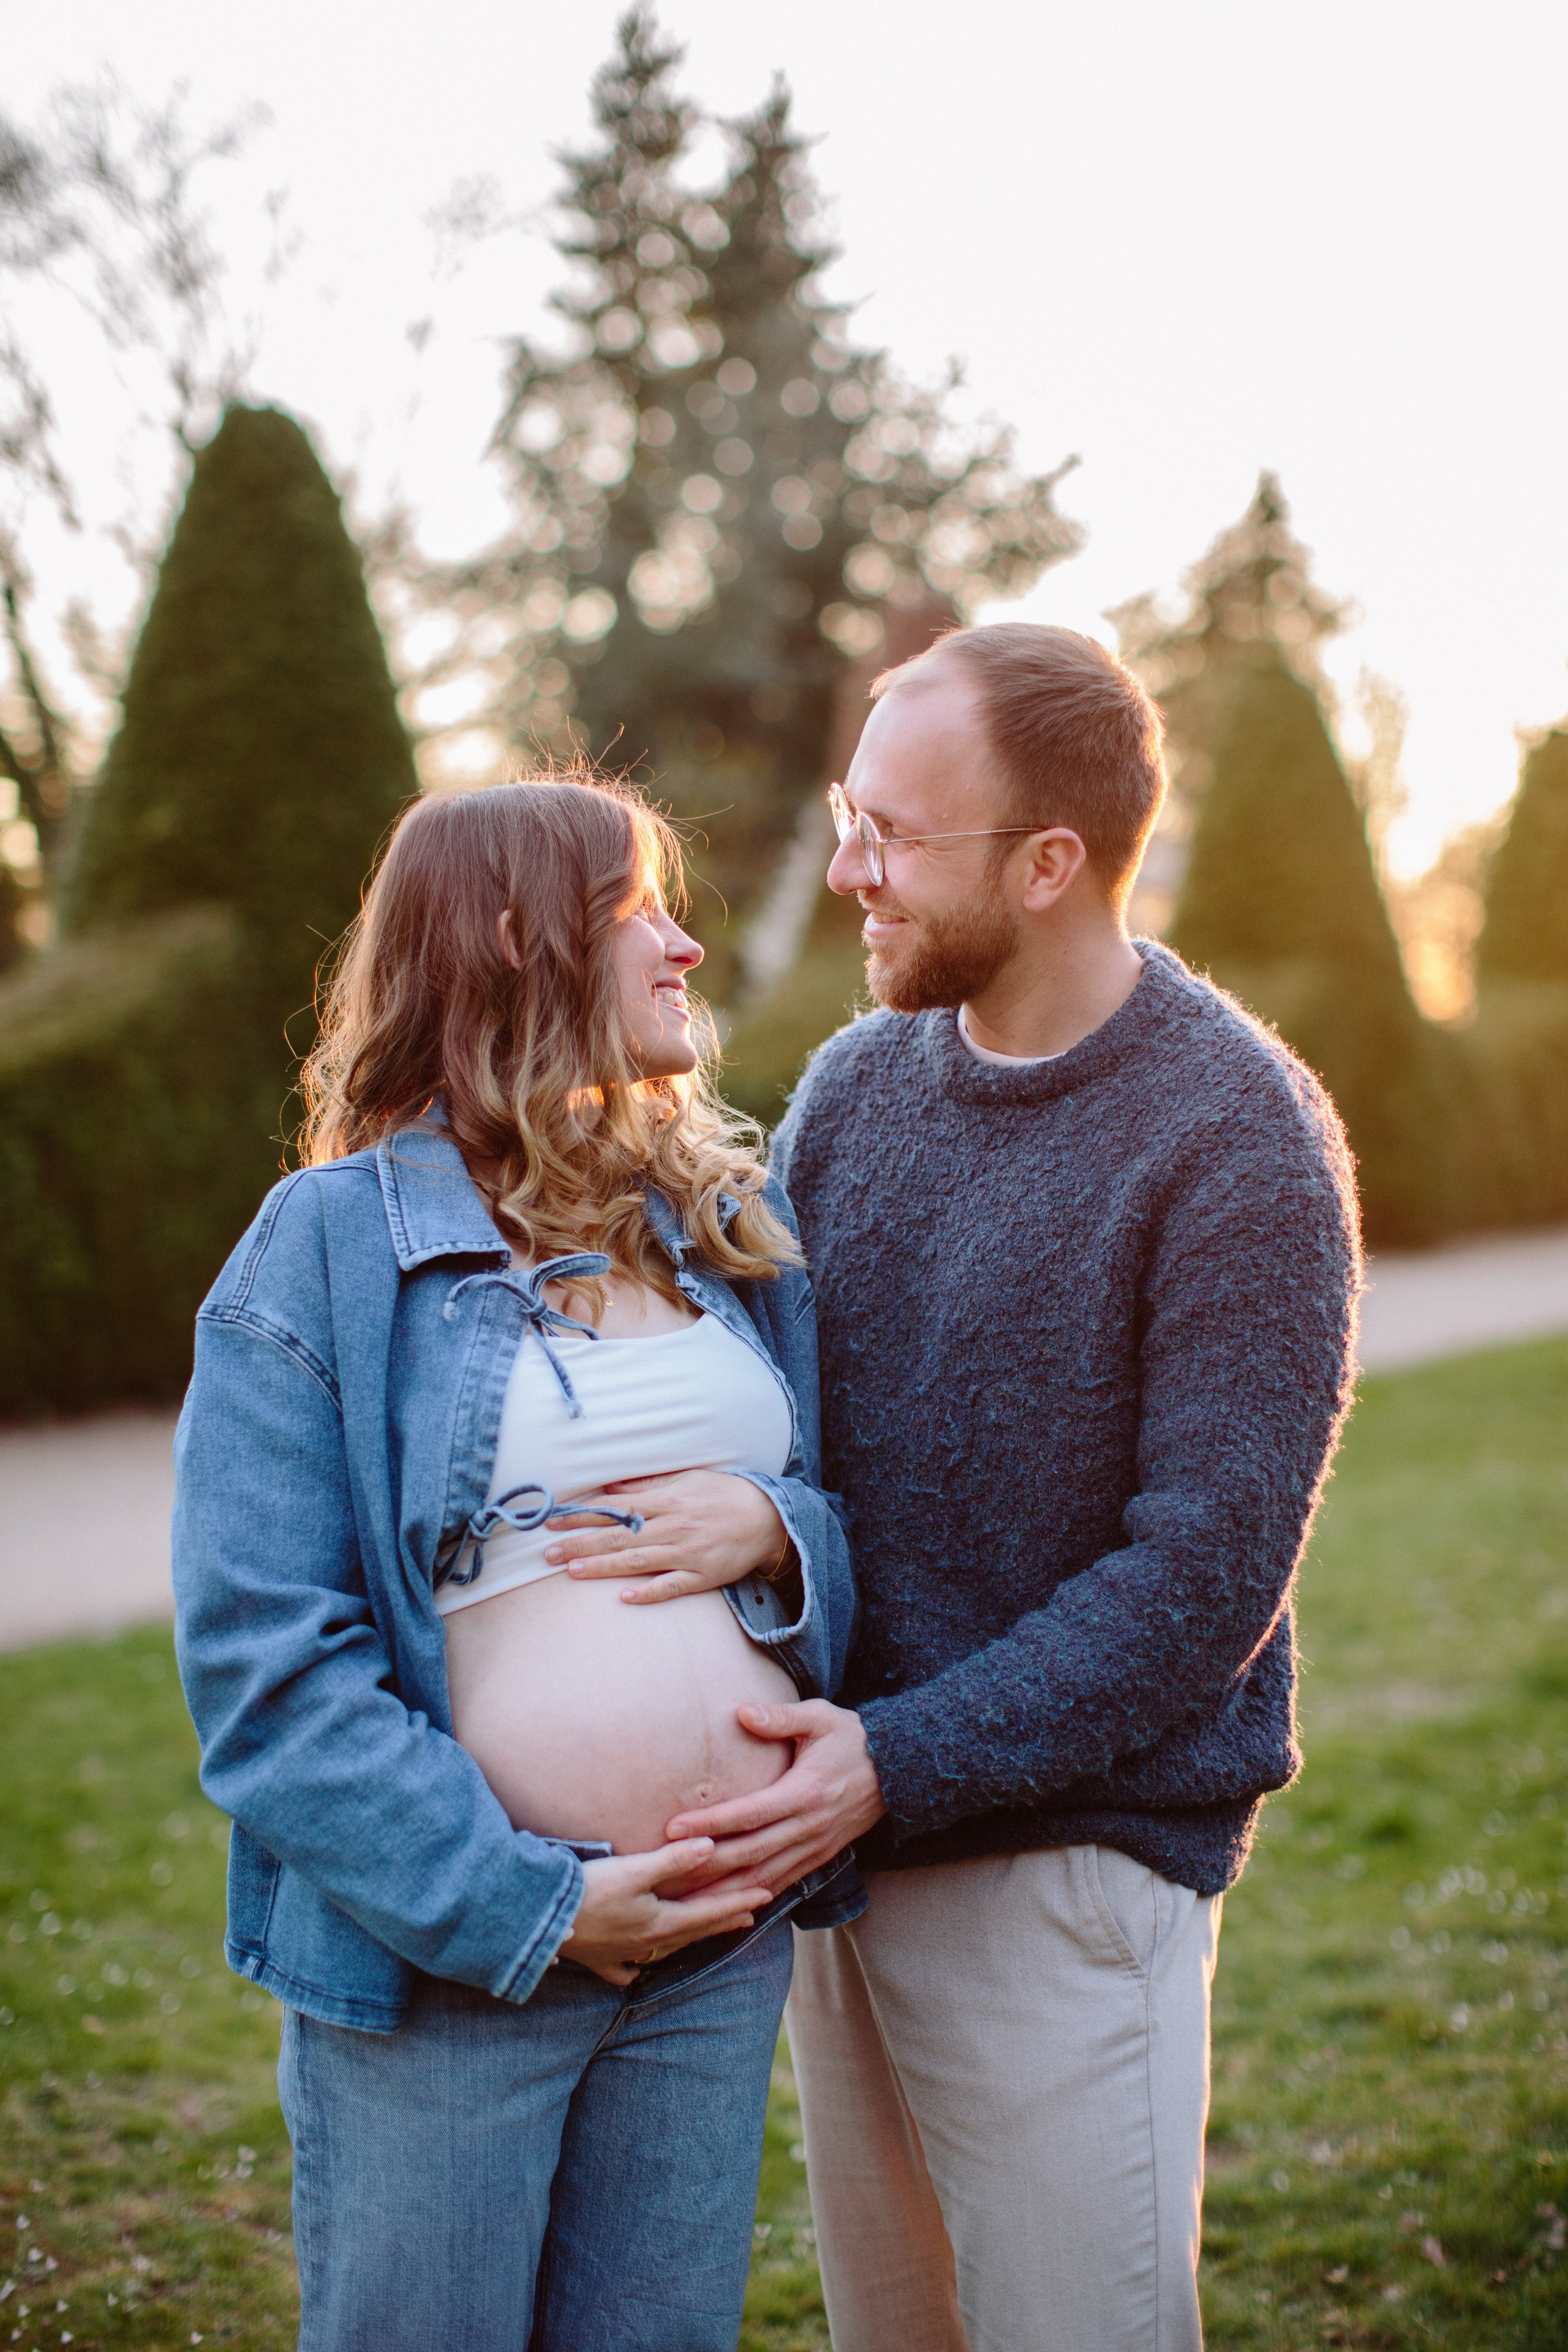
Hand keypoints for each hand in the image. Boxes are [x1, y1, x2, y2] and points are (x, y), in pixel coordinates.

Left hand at [543, 1469, 788, 1603]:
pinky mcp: (702, 1576)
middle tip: (548, 1552)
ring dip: (604, 1567)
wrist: (768, 1518)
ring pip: (638, 1561)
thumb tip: (612, 1488)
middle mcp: (674, 1527)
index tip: (554, 1522)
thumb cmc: (723, 1494)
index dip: (583, 1515)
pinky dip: (649, 1592)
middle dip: (582, 1543)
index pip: (616, 1508)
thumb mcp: (687, 1479)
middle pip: (620, 1536)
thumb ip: (648, 1485)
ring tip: (572, 1571)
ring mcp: (687, 1554)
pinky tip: (625, 1597)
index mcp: (668, 1500)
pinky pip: (672, 1586)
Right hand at [557, 1838, 775, 1987]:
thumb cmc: (587, 1891)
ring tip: (706, 1934)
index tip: (766, 1896)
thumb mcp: (633, 1871)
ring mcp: (620, 1955)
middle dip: (722, 1921)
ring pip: (665, 1948)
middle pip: (693, 1932)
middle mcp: (645, 1944)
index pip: (709, 1913)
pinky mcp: (596, 1959)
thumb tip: (711, 1846)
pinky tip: (636, 1970)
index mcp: (659, 1923)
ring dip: (690, 1939)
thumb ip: (672, 1860)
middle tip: (751, 1917)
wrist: (537, 1920)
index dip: (738, 1903)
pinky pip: (622, 1970)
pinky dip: (634, 1969)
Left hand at [665, 1701, 885, 1896]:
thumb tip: (742, 1713)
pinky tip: (728, 1908)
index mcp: (805, 1792)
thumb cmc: (853, 1738)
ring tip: (686, 1901)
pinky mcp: (820, 1858)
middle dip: (706, 1864)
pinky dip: (754, 1898)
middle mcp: (809, 1827)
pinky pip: (783, 1883)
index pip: (750, 1813)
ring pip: (764, 1877)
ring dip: (725, 1891)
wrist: (899, 1771)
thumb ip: (781, 1717)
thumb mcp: (821, 1717)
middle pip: (751, 1854)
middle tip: (666, 1871)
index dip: (711, 1823)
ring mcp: (815, 1847)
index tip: (674, 1828)